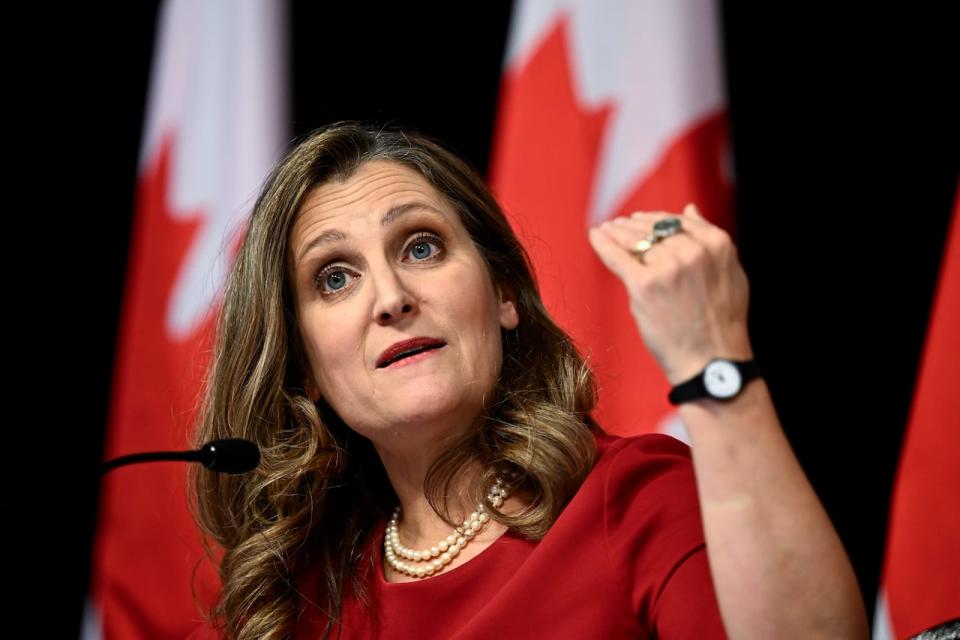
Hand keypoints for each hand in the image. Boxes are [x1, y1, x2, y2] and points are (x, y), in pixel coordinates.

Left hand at [587, 204, 753, 385]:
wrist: (711, 362)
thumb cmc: (720, 324)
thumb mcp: (731, 274)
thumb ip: (709, 239)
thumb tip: (690, 208)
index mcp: (716, 244)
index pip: (677, 221)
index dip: (654, 219)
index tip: (639, 219)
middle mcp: (693, 251)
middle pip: (654, 228)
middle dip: (632, 225)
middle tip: (616, 224)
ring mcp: (668, 267)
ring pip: (635, 240)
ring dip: (616, 232)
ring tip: (605, 230)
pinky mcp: (645, 285)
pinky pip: (618, 257)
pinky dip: (603, 244)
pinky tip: (594, 236)